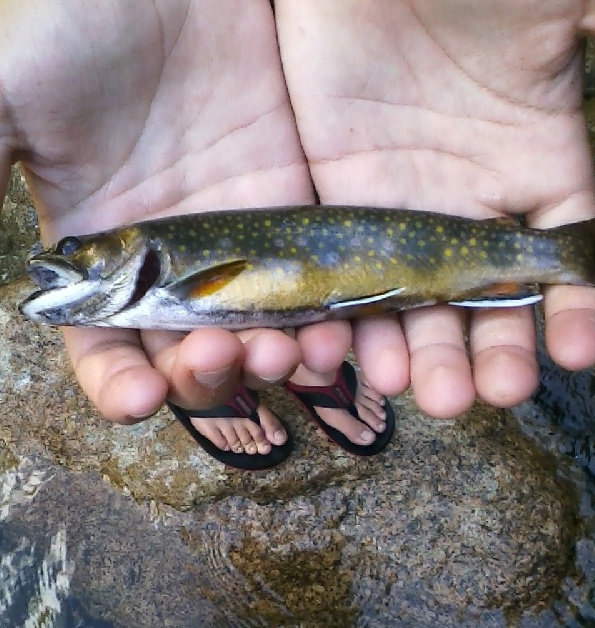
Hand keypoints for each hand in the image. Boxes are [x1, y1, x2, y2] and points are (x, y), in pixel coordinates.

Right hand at [0, 0, 350, 421]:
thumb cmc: (83, 18)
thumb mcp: (13, 91)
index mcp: (100, 255)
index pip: (104, 349)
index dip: (117, 384)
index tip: (139, 398)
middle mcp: (170, 265)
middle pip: (188, 356)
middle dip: (205, 375)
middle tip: (221, 358)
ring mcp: (237, 245)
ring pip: (257, 333)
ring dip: (272, 360)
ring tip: (289, 355)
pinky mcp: (294, 216)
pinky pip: (314, 285)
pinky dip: (326, 318)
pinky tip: (338, 331)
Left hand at [276, 0, 594, 415]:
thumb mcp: (561, 2)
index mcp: (537, 156)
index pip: (566, 253)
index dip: (576, 306)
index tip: (576, 353)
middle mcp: (472, 197)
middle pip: (489, 297)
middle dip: (494, 350)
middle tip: (494, 394)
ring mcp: (403, 208)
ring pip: (420, 302)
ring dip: (428, 354)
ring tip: (431, 395)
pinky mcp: (339, 208)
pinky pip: (351, 280)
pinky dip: (357, 320)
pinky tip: (364, 357)